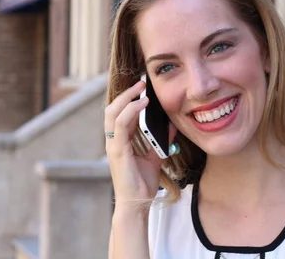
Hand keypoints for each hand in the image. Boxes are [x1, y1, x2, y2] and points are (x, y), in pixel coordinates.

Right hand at [104, 80, 173, 204]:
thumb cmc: (142, 182)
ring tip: (141, 90)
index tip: (142, 87)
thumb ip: (161, 141)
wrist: (137, 202)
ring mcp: (112, 145)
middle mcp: (113, 140)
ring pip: (112, 112)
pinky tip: (142, 105)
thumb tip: (172, 126)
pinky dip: (130, 111)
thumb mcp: (155, 156)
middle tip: (141, 83)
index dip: (129, 98)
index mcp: (119, 140)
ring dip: (127, 98)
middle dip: (126, 93)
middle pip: (112, 108)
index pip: (120, 113)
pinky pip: (120, 125)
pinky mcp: (117, 150)